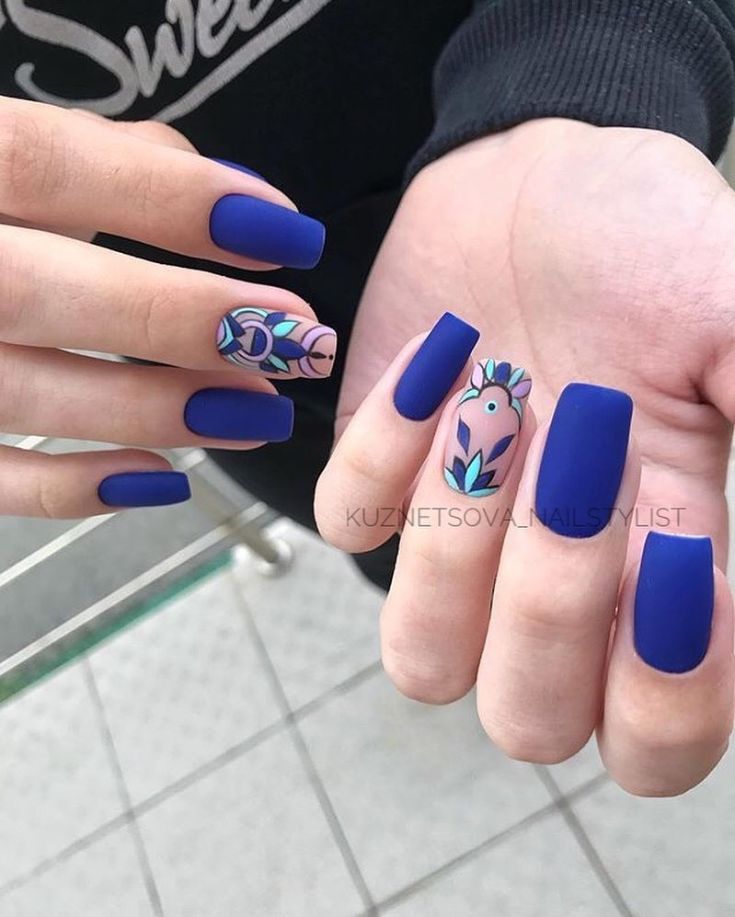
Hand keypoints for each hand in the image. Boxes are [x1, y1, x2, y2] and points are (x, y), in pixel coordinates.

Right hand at [0, 97, 334, 515]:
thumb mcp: (10, 150)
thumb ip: (107, 158)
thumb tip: (224, 192)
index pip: (47, 164)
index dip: (175, 201)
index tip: (289, 236)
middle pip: (38, 289)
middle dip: (181, 317)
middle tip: (297, 338)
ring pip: (22, 392)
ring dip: (155, 408)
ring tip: (260, 413)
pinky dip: (73, 488)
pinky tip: (162, 482)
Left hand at [316, 119, 734, 795]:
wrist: (540, 178)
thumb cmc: (649, 244)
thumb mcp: (730, 318)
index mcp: (660, 567)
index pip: (656, 738)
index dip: (667, 695)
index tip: (673, 542)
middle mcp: (552, 581)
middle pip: (529, 719)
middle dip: (549, 600)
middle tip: (578, 448)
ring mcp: (455, 540)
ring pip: (421, 660)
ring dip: (454, 543)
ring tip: (499, 408)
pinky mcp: (376, 475)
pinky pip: (348, 526)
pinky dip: (381, 451)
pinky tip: (436, 364)